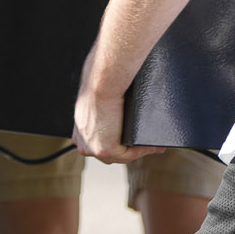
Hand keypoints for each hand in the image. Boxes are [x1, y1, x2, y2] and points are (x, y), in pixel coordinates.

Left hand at [72, 49, 155, 164]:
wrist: (103, 80)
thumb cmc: (102, 77)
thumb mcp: (100, 89)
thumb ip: (105, 97)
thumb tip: (119, 94)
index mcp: (80, 124)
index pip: (96, 139)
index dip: (115, 139)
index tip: (131, 137)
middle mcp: (82, 137)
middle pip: (107, 151)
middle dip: (128, 149)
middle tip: (145, 144)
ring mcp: (92, 146)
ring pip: (118, 155)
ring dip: (137, 151)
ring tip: (154, 145)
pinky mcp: (105, 149)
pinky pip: (128, 155)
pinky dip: (143, 151)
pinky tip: (153, 145)